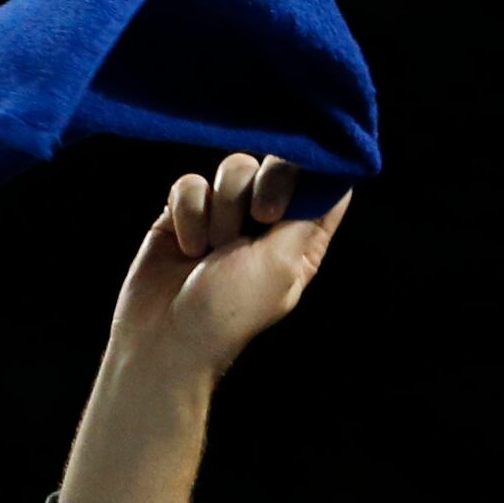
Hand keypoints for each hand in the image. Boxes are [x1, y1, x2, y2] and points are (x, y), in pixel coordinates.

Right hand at [53, 155, 351, 502]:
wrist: (165, 337)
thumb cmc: (229, 311)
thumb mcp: (282, 265)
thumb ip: (307, 216)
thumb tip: (338, 178)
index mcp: (301, 238)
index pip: (323, 185)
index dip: (319, 166)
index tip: (309, 165)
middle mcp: (266, 223)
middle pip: (276, 164)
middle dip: (264, 187)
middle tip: (258, 218)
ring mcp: (224, 215)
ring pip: (232, 168)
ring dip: (220, 209)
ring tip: (211, 250)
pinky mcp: (185, 213)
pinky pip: (190, 183)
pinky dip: (188, 214)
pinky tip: (186, 248)